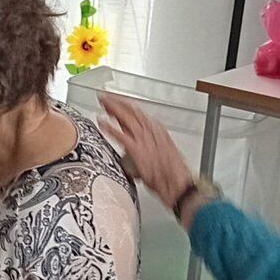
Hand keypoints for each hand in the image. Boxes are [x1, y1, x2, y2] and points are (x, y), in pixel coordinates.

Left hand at [97, 93, 194, 207]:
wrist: (176, 181)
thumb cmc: (170, 171)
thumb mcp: (158, 152)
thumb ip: (143, 146)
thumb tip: (130, 151)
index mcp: (157, 129)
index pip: (138, 111)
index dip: (124, 103)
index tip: (115, 99)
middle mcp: (150, 130)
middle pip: (131, 110)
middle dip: (116, 101)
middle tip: (104, 97)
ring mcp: (144, 138)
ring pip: (126, 117)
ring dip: (112, 108)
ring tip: (102, 103)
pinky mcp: (137, 149)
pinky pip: (120, 134)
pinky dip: (110, 127)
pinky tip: (102, 123)